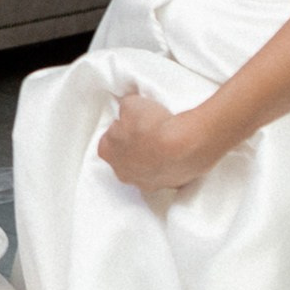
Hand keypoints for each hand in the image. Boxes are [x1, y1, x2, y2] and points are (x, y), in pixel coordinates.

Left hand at [96, 92, 220, 190]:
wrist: (182, 145)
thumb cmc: (151, 125)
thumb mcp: (130, 103)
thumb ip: (124, 109)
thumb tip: (127, 111)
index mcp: (107, 152)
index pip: (108, 139)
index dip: (121, 128)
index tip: (133, 122)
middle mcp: (121, 172)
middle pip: (124, 156)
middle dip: (134, 146)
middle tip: (148, 133)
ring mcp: (143, 183)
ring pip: (143, 169)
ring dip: (151, 158)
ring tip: (163, 143)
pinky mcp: (165, 186)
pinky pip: (163, 175)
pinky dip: (167, 166)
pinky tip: (174, 154)